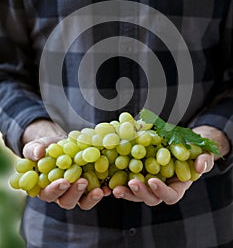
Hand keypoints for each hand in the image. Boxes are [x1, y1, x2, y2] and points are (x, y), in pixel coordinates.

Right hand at [22, 120, 110, 209]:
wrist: (61, 143)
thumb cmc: (45, 147)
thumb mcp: (36, 146)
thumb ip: (33, 150)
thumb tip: (38, 152)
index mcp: (45, 187)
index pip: (48, 193)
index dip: (55, 190)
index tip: (63, 181)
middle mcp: (61, 194)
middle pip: (67, 201)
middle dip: (75, 193)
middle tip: (82, 182)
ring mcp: (77, 192)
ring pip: (83, 202)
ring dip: (91, 198)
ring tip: (99, 190)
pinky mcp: (91, 186)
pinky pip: (97, 192)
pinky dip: (104, 191)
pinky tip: (109, 187)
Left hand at [112, 125, 229, 205]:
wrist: (184, 141)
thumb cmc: (194, 149)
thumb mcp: (203, 152)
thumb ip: (204, 160)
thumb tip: (200, 165)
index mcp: (177, 185)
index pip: (170, 195)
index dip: (161, 191)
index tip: (153, 181)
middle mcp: (161, 187)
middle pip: (150, 198)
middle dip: (140, 193)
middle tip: (132, 183)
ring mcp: (148, 180)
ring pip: (136, 192)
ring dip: (126, 191)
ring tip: (116, 187)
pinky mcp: (138, 172)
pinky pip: (128, 179)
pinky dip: (119, 179)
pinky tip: (109, 176)